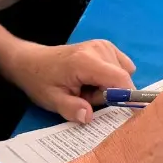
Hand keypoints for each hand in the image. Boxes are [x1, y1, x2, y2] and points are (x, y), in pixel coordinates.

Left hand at [1, 38, 135, 123]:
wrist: (32, 61)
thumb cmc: (41, 81)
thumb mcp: (52, 100)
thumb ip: (70, 109)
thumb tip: (88, 117)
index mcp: (86, 62)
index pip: (120, 80)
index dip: (130, 97)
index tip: (131, 114)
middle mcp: (99, 49)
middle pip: (123, 79)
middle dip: (110, 94)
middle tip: (85, 96)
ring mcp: (104, 45)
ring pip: (124, 74)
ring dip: (110, 86)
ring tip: (87, 87)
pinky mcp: (106, 46)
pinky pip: (123, 67)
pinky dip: (113, 77)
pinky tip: (95, 79)